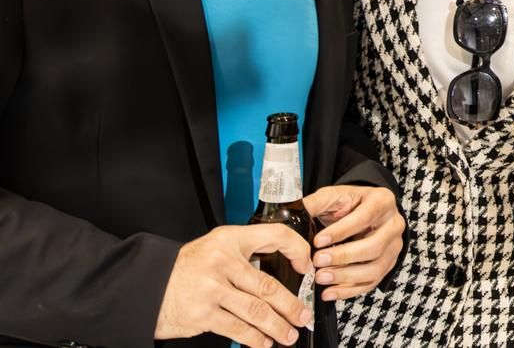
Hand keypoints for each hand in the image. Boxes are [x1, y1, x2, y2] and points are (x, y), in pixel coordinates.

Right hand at [153, 223, 313, 347]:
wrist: (147, 285)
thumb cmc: (185, 268)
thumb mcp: (215, 248)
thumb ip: (244, 254)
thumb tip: (282, 270)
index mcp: (230, 240)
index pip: (275, 236)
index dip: (297, 250)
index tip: (307, 266)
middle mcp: (222, 262)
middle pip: (269, 285)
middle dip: (292, 305)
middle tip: (303, 315)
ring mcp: (212, 289)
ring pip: (257, 311)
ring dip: (278, 327)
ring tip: (289, 334)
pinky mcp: (203, 314)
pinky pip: (238, 328)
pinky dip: (255, 338)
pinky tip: (264, 342)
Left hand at [302, 184, 404, 301]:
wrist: (364, 212)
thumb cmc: (349, 204)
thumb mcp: (333, 196)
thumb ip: (315, 203)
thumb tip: (290, 214)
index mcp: (382, 202)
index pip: (365, 218)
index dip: (341, 231)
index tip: (318, 241)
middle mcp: (393, 225)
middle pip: (374, 246)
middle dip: (343, 257)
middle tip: (318, 261)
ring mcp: (393, 248)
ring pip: (375, 269)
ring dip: (345, 277)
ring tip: (321, 278)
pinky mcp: (387, 265)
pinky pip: (370, 283)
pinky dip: (349, 291)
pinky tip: (329, 292)